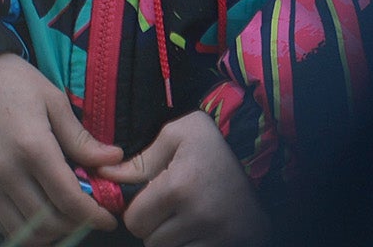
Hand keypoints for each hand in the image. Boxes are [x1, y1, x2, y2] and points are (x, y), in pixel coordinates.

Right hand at [0, 54, 121, 236]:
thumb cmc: (13, 82)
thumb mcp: (53, 100)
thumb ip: (80, 138)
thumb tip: (113, 159)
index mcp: (32, 147)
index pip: (68, 199)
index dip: (93, 216)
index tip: (108, 219)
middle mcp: (7, 171)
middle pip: (48, 222)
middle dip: (75, 226)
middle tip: (89, 215)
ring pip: (25, 231)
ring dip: (51, 232)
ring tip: (66, 217)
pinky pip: (4, 223)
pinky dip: (26, 228)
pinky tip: (40, 213)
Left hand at [106, 111, 269, 245]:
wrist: (266, 162)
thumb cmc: (215, 146)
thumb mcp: (177, 136)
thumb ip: (139, 159)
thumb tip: (105, 177)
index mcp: (179, 186)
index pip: (135, 221)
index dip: (139, 211)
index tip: (152, 200)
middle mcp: (198, 216)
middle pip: (151, 242)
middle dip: (155, 227)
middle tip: (173, 208)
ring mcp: (217, 237)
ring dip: (173, 240)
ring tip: (189, 217)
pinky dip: (192, 246)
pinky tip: (201, 230)